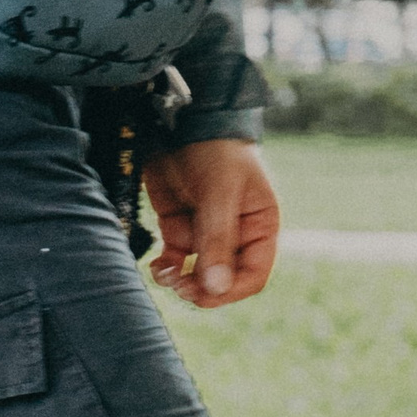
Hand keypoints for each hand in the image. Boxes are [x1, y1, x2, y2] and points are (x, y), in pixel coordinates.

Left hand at [144, 137, 279, 308]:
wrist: (180, 121)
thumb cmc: (215, 150)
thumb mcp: (220, 192)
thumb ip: (218, 239)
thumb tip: (215, 288)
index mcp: (260, 226)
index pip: (253, 275)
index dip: (231, 291)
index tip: (206, 294)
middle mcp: (235, 234)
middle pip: (222, 280)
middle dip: (202, 288)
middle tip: (180, 287)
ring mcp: (205, 232)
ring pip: (195, 274)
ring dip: (181, 281)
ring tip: (166, 275)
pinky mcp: (178, 227)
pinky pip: (174, 260)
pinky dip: (165, 268)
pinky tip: (157, 267)